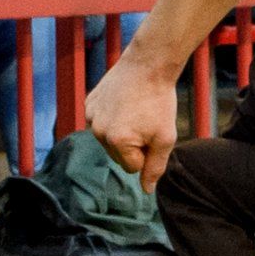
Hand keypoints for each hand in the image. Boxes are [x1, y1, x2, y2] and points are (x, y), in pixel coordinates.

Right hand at [83, 55, 182, 185]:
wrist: (148, 64)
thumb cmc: (160, 101)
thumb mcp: (165, 138)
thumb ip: (155, 167)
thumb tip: (146, 191)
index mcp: (116, 142)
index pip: (132, 167)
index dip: (147, 153)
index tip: (153, 131)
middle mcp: (97, 131)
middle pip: (117, 156)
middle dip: (133, 145)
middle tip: (145, 121)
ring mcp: (90, 116)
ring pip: (108, 140)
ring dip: (122, 133)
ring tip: (135, 111)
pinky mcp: (88, 103)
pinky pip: (101, 123)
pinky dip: (112, 117)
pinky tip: (123, 102)